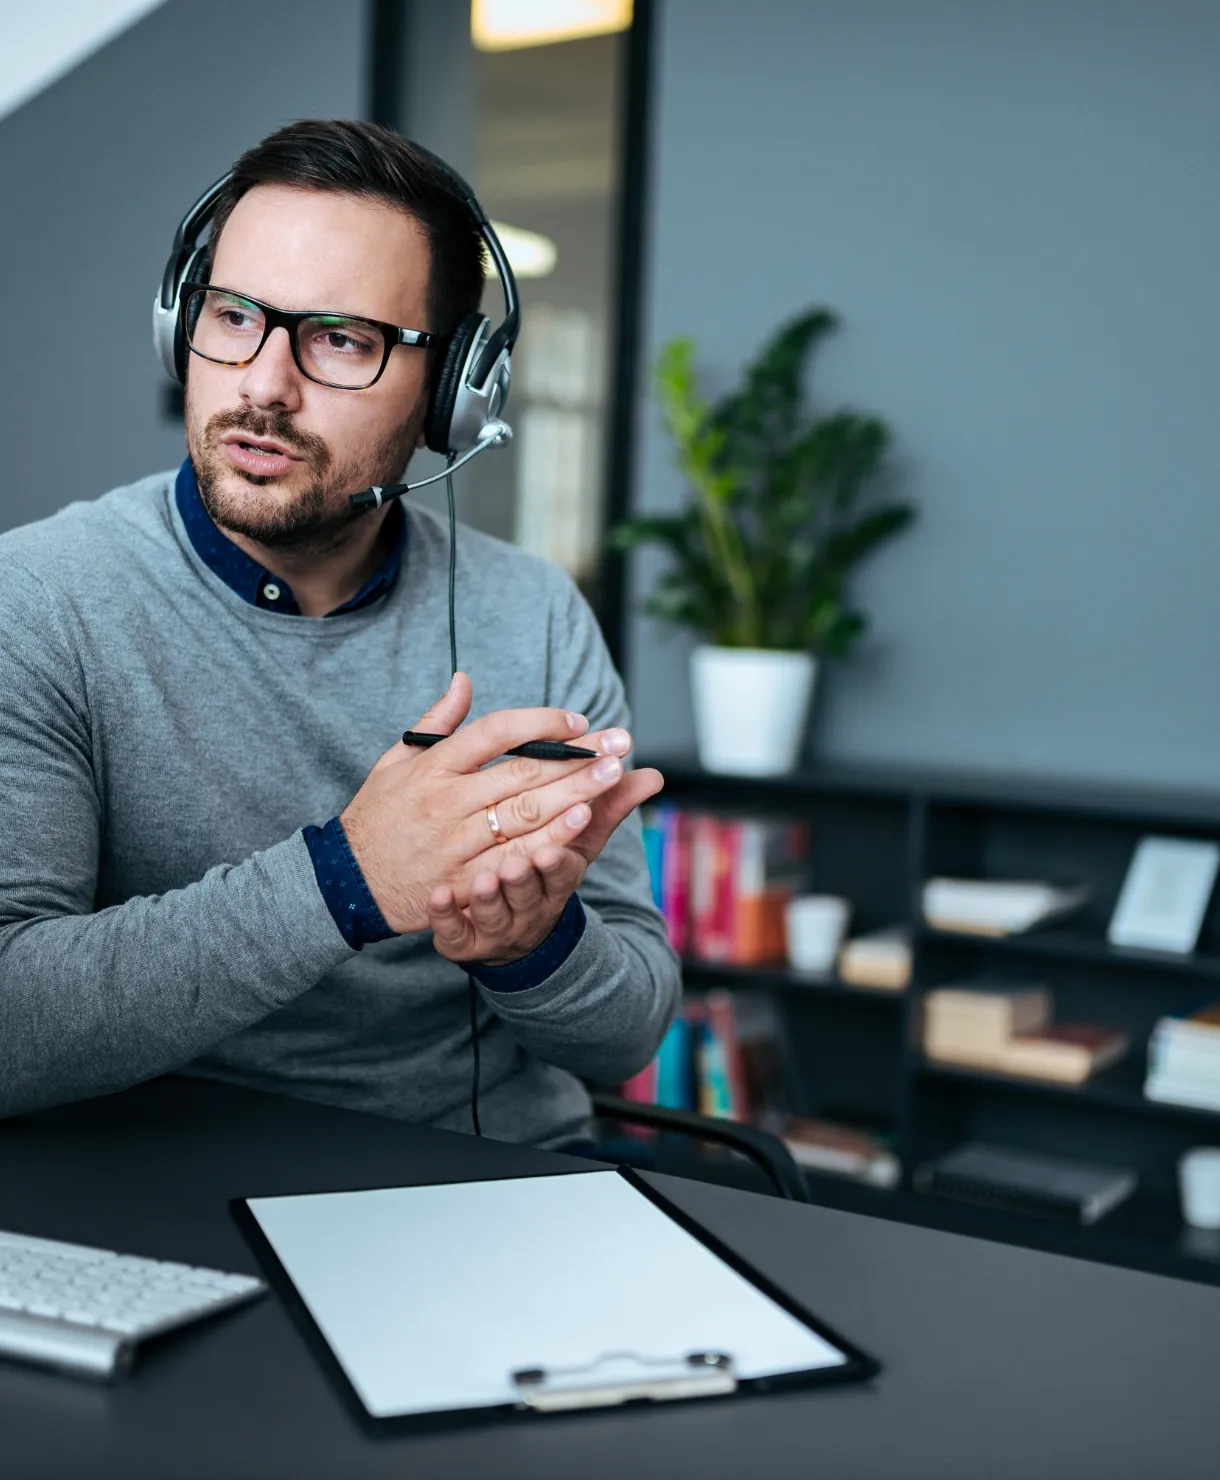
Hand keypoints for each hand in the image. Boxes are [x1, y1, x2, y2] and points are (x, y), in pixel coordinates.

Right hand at [339, 673, 636, 934]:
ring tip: (614, 777)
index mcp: (434, 766)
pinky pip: (513, 859)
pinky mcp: (461, 879)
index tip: (579, 720)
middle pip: (522, 773)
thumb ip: (436, 722)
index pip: (496, 732)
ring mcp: (454, 842)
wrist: (346, 881)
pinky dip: (548, 843)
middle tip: (620, 744)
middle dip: (577, 758)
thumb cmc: (377, 815)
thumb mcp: (395, 761)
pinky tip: (580, 827)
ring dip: (574, 794)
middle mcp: (446, 800)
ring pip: (524, 814)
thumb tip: (465, 680)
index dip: (541, 723)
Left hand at [427, 766, 664, 966]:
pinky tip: (438, 897)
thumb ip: (608, 808)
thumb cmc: (543, 872)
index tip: (576, 816)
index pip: (566, 862)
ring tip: (485, 879)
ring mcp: (495, 923)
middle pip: (531, 887)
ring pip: (495, 911)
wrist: (509, 932)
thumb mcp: (578, 845)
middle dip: (532, 872)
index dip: (569, 840)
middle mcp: (528, 903)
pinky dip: (446, 915)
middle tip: (531, 856)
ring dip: (491, 896)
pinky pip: (453, 931)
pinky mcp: (463, 938)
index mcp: (555, 878)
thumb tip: (654, 776)